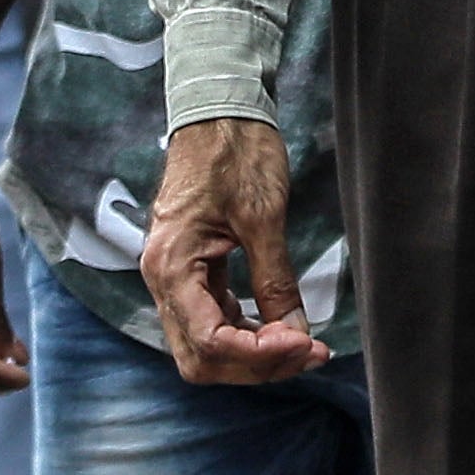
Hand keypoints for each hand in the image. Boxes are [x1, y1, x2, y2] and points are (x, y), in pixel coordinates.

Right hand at [140, 116, 327, 385]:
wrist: (218, 109)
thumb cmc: (235, 152)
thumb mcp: (263, 217)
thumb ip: (276, 280)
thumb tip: (297, 332)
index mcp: (171, 265)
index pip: (209, 342)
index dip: (259, 354)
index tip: (306, 342)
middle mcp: (163, 279)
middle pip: (202, 357)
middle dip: (256, 365)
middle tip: (310, 350)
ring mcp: (175, 278)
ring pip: (207, 346)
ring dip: (254, 354)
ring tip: (305, 344)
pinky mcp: (194, 272)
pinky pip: (214, 321)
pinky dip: (248, 333)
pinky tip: (284, 327)